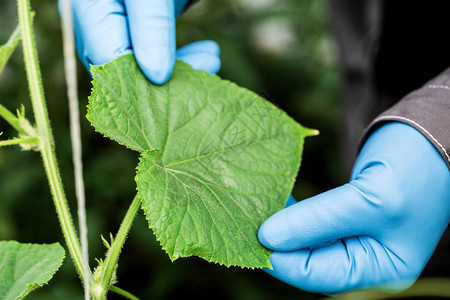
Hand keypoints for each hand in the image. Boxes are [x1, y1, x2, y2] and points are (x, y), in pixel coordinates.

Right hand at [65, 0, 220, 81]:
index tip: (176, 82)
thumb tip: (157, 76)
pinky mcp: (136, 32)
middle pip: (123, 69)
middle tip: (208, 66)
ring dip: (179, 69)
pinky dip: (179, 60)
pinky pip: (152, 58)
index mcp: (90, 8)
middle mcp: (96, 22)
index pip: (106, 59)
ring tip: (212, 57)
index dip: (140, 81)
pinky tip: (205, 52)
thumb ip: (152, 27)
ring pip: (141, 68)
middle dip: (166, 77)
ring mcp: (115, 28)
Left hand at [258, 122, 449, 292]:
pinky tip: (277, 198)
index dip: (281, 258)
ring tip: (256, 206)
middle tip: (245, 219)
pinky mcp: (348, 214)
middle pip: (309, 260)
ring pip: (307, 240)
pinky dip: (294, 211)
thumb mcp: (369, 199)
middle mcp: (367, 258)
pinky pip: (313, 221)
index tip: (250, 234)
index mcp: (380, 268)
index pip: (317, 274)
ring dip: (283, 225)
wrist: (435, 132)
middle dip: (278, 242)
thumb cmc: (417, 169)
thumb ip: (318, 221)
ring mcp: (357, 236)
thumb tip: (267, 238)